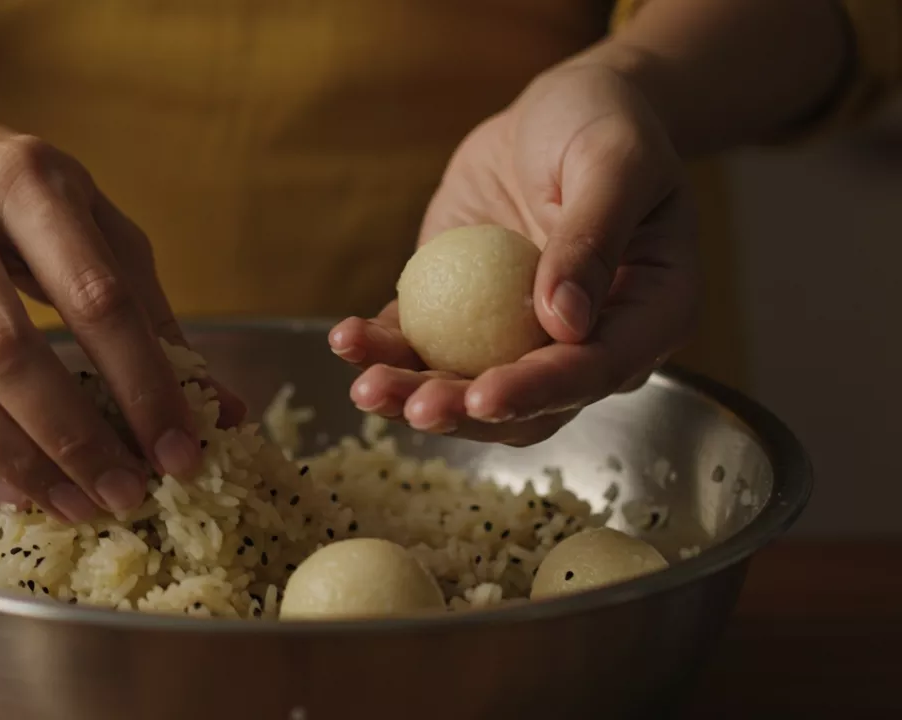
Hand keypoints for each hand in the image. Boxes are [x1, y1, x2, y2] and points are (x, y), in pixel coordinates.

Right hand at [0, 117, 243, 521]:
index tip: (181, 452)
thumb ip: (155, 316)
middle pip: (5, 349)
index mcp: (25, 178)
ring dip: (17, 460)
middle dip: (74, 438)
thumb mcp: (95, 228)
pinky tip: (13, 489)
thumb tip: (221, 414)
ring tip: (73, 504)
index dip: (143, 385)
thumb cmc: (14, 202)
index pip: (96, 298)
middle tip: (124, 495)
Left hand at [329, 61, 697, 445]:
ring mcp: (519, 335)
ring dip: (413, 394)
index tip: (484, 398)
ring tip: (366, 387)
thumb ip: (594, 236)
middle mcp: (587, 342)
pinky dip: (384, 348)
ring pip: (467, 387)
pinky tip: (347, 340)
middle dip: (464, 413)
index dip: (538, 392)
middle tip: (413, 407)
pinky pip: (422, 343)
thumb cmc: (602, 124)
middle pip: (527, 405)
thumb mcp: (613, 161)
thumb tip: (564, 321)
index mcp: (647, 314)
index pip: (593, 370)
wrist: (555, 111)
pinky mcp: (462, 314)